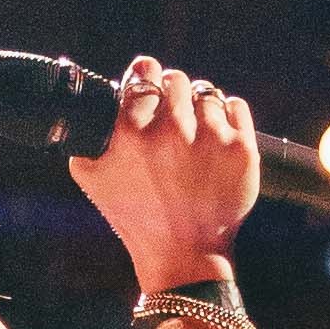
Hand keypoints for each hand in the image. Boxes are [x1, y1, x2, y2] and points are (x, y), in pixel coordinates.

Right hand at [73, 60, 261, 295]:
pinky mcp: (241, 150)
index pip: (144, 74)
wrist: (183, 254)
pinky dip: (228, 116)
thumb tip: (94, 101)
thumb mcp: (93, 178)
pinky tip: (216, 139)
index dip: (146, 76)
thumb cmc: (136, 216)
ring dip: (200, 108)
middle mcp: (172, 131)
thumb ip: (87, 135)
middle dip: (172, 93)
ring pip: (207, 93)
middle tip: (172, 117)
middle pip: (177, 80)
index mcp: (133, 133)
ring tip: (195, 137)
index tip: (149, 81)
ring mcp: (211, 138)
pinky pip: (236, 106)